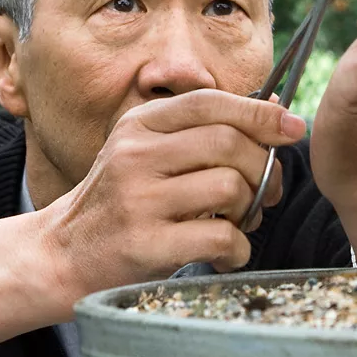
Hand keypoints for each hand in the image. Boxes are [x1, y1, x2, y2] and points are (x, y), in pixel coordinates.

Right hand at [36, 90, 307, 300]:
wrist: (63, 253)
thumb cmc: (118, 202)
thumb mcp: (145, 153)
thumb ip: (200, 132)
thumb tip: (276, 113)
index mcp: (138, 126)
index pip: (209, 102)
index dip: (260, 114)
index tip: (293, 129)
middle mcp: (135, 155)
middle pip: (229, 144)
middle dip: (263, 169)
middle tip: (266, 193)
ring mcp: (138, 200)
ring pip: (231, 188)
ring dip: (249, 211)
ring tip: (235, 223)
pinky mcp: (145, 244)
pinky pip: (221, 237)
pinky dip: (237, 249)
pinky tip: (224, 254)